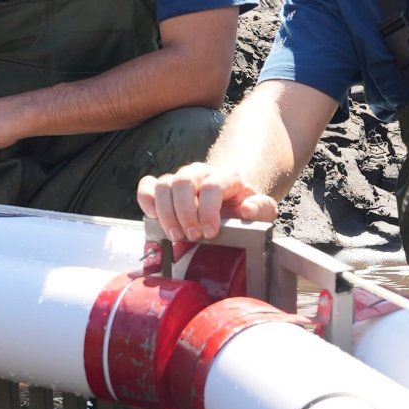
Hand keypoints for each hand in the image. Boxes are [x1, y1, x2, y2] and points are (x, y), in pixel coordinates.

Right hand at [137, 162, 277, 246]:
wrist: (232, 199)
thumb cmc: (245, 205)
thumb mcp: (263, 208)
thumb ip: (261, 208)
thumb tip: (247, 210)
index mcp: (226, 175)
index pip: (211, 187)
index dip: (208, 211)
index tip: (210, 233)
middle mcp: (200, 172)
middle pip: (183, 183)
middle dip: (185, 213)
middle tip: (191, 236)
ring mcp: (180, 177)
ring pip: (163, 185)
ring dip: (166, 213)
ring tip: (175, 235)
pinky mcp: (165, 186)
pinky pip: (147, 185)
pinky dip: (145, 200)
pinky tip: (153, 216)